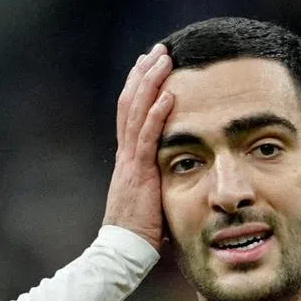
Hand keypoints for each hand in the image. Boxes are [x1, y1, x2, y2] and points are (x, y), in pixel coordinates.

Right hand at [102, 44, 174, 251]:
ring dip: (150, 83)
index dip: (138, 89)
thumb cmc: (140, 233)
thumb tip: (179, 180)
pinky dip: (157, 114)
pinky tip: (167, 95)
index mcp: (128, 160)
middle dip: (143, 75)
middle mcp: (126, 155)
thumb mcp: (151, 201)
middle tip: (157, 51)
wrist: (122, 249)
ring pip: (137, 113)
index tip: (148, 67)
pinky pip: (147, 137)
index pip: (130, 115)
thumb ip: (160, 183)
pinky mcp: (139, 173)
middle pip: (130, 104)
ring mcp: (131, 162)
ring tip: (162, 59)